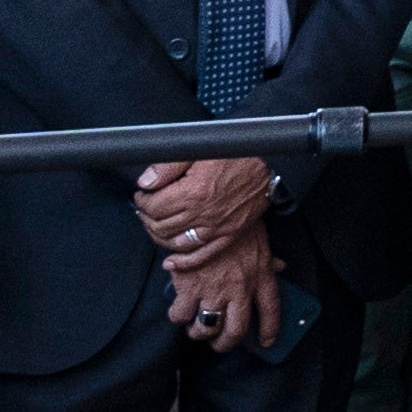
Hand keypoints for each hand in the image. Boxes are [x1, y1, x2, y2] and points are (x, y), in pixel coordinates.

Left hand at [136, 153, 271, 253]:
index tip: (141, 194)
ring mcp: (216, 228)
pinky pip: (201, 255)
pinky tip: (171, 261)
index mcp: (192, 193)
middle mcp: (202, 215)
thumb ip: (168, 166)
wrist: (270, 160)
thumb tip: (145, 182)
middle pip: (160, 226)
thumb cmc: (236, 152)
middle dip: (147, 217)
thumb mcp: (198, 149)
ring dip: (159, 236)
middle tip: (145, 208)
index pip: (153, 206)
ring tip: (155, 224)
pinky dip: (183, 262)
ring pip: (175, 243)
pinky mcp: (229, 234)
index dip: (142, 200)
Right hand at [166, 221, 282, 352]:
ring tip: (196, 328)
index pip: (271, 311)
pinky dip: (178, 317)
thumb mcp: (260, 238)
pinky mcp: (189, 287)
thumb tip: (280, 266)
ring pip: (206, 328)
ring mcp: (214, 291)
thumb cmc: (235, 222)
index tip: (266, 342)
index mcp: (260, 275)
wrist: (209, 209)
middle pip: (235, 331)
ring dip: (199, 332)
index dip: (269, 330)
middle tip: (217, 342)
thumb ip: (268, 259)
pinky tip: (179, 311)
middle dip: (224, 343)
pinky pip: (181, 315)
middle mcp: (240, 289)